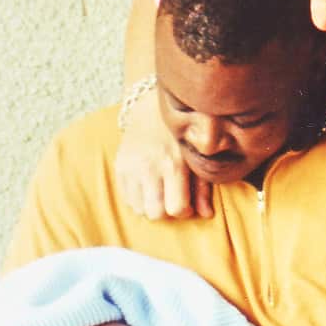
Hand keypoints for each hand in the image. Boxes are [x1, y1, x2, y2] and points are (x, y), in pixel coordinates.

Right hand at [114, 93, 212, 219]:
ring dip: (150, 206)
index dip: (184, 210)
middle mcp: (149, 168)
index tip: (186, 200)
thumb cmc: (180, 137)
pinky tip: (147, 185)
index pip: (176, 209)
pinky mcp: (119, 167)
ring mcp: (131, 168)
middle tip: (171, 197)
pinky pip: (126, 199)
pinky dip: (138, 198)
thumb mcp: (196, 158)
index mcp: (173, 164)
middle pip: (155, 214)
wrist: (152, 110)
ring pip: (139, 209)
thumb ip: (202, 187)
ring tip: (159, 190)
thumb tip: (206, 214)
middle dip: (166, 211)